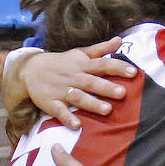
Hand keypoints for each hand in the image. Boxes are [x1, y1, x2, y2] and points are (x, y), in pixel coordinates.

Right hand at [20, 37, 135, 129]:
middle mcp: (74, 77)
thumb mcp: (80, 53)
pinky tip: (77, 125)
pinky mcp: (50, 102)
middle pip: (92, 82)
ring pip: (78, 97)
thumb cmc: (62, 63)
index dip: (117, 68)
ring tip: (107, 110)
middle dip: (106, 88)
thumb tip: (120, 40)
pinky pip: (59, 111)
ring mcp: (62, 90)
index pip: (102, 65)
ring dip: (92, 103)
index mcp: (82, 65)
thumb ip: (101, 49)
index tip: (133, 72)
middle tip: (122, 93)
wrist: (31, 70)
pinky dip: (67, 118)